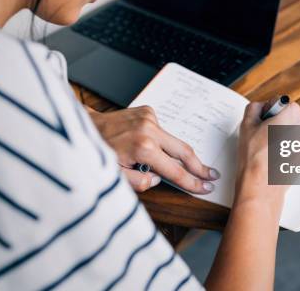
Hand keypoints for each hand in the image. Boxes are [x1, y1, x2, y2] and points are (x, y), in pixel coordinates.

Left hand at [88, 106, 219, 192]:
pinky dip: (162, 143)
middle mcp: (149, 130)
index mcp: (142, 148)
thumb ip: (140, 182)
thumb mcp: (114, 177)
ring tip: (190, 166)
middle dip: (199, 166)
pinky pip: (162, 132)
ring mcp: (150, 118)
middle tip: (212, 176)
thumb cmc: (97, 152)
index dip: (192, 182)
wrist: (87, 126)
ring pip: (174, 141)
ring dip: (180, 155)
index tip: (205, 188)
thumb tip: (159, 178)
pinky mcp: (148, 112)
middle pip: (184, 151)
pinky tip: (150, 147)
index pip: (174, 170)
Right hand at [235, 101, 299, 209]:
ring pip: (294, 131)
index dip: (269, 112)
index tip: (263, 123)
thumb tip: (260, 108)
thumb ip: (255, 108)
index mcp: (292, 114)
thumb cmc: (255, 158)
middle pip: (290, 116)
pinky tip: (275, 157)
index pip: (281, 103)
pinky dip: (288, 148)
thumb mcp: (247, 124)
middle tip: (264, 136)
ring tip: (269, 148)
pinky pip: (297, 146)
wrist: (262, 185)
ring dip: (284, 135)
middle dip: (278, 123)